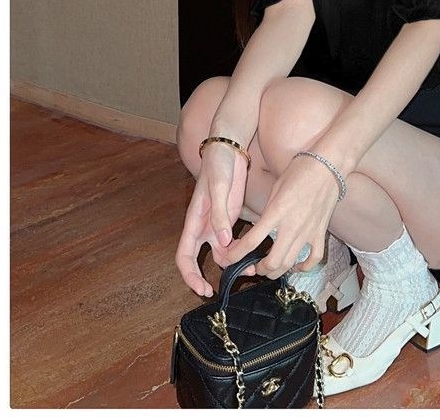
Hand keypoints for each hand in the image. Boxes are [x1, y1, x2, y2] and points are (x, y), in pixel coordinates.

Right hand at [174, 140, 250, 296]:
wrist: (230, 149)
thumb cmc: (219, 165)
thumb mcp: (219, 187)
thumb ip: (220, 215)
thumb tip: (224, 242)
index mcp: (194, 221)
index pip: (184, 256)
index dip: (189, 275)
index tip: (202, 288)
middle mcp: (204, 227)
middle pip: (199, 261)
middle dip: (208, 277)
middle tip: (222, 290)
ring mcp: (218, 224)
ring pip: (221, 254)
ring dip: (232, 264)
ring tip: (250, 270)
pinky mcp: (231, 219)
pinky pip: (233, 242)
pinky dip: (241, 251)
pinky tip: (254, 255)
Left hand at [223, 154, 340, 278]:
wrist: (328, 165)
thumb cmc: (299, 171)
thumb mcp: (276, 188)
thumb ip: (267, 211)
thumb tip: (259, 229)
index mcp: (276, 212)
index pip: (251, 241)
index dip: (235, 255)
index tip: (227, 260)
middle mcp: (291, 226)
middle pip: (271, 262)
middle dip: (257, 270)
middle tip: (251, 267)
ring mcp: (308, 232)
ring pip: (289, 265)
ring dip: (275, 271)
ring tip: (268, 268)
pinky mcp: (320, 233)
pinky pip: (313, 259)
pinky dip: (303, 267)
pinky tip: (295, 266)